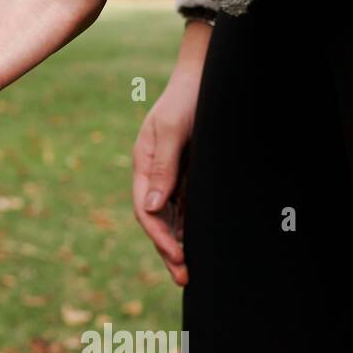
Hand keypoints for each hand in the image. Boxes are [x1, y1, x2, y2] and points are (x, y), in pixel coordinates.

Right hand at [132, 19, 210, 286]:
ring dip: (179, 243)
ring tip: (191, 270)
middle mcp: (155, 173)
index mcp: (144, 164)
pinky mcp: (190, 171)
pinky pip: (187, 206)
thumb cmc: (188, 100)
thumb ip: (161, 169)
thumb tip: (150, 207)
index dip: (160, 237)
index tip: (178, 256)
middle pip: (156, 220)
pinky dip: (190, 227)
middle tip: (184, 277)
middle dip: (168, 250)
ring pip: (171, 217)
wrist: (208, 76)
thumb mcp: (171, 131)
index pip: (146, 211)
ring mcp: (173, 173)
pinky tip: (199, 244)